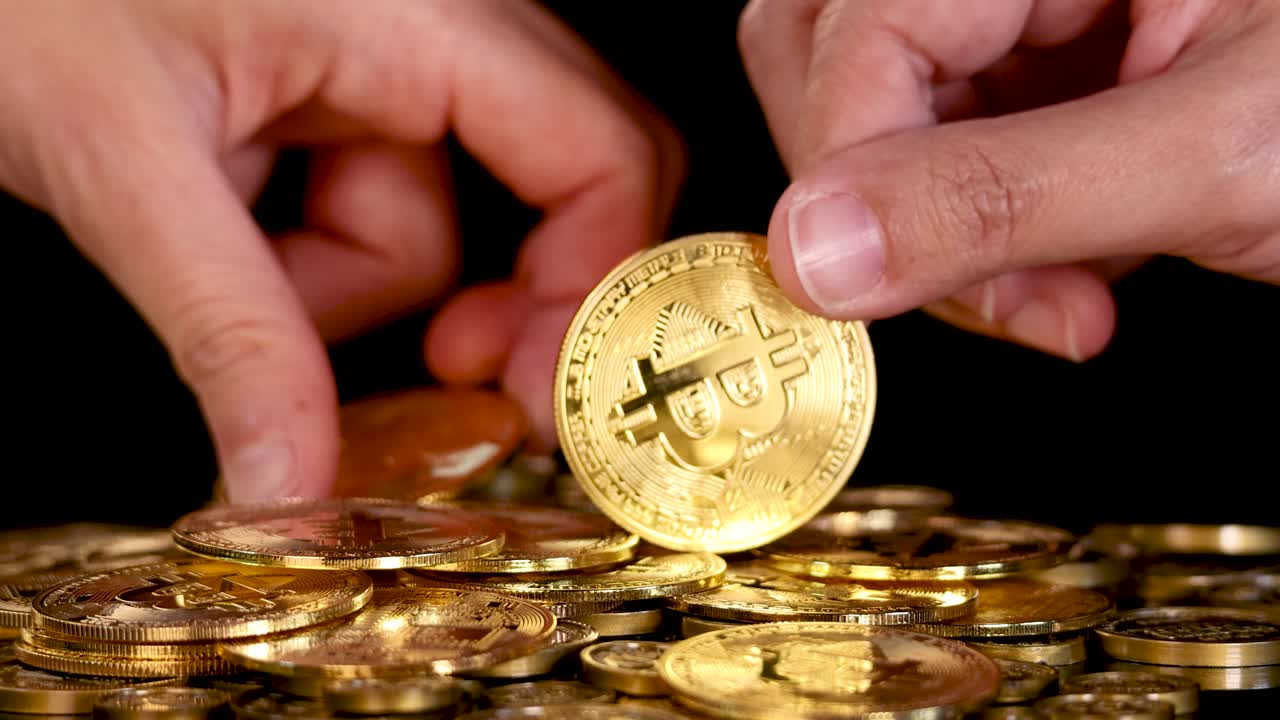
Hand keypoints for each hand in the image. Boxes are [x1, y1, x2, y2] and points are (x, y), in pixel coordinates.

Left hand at [0, 1, 680, 501]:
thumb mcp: (128, 167)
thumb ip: (232, 335)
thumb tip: (294, 491)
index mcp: (421, 13)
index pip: (600, 151)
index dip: (598, 285)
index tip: (538, 397)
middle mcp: (434, 25)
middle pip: (551, 191)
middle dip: (497, 300)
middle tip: (452, 379)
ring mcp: (389, 61)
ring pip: (435, 225)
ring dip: (341, 283)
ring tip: (222, 255)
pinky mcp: (342, 97)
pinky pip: (374, 210)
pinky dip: (311, 254)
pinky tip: (226, 217)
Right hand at [739, 0, 1279, 360]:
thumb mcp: (1221, 153)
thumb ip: (1004, 196)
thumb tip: (812, 251)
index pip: (855, 28)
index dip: (849, 170)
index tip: (871, 288)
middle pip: (826, 44)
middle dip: (879, 194)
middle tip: (982, 285)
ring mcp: (1031, 1)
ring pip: (881, 107)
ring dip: (939, 226)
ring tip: (1062, 291)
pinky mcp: (1050, 55)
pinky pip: (949, 139)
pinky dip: (992, 227)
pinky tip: (1083, 262)